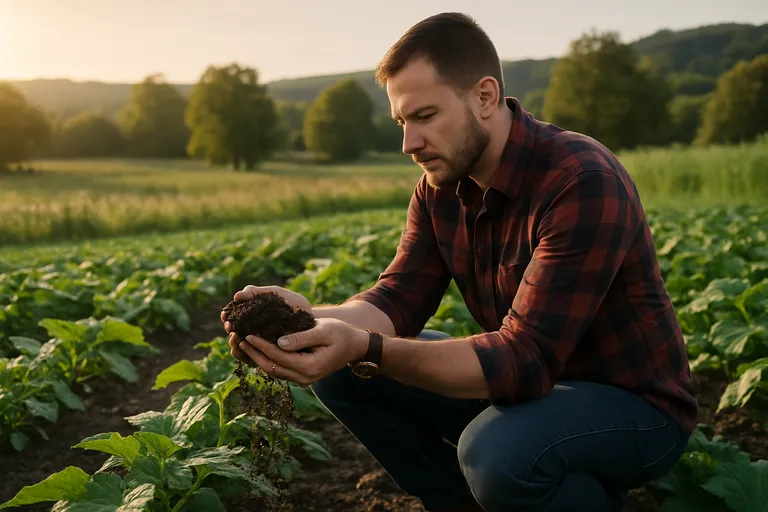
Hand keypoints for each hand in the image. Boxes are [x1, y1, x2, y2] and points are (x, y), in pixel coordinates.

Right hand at [221, 285, 311, 364]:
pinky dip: (248, 355)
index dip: (227, 318)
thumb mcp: (274, 294)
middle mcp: (252, 333)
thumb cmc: (292, 304)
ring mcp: (260, 346)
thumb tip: (237, 296)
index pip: (233, 320)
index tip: (225, 315)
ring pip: (241, 349)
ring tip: (236, 336)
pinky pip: (254, 360)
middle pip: (233, 335)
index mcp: (251, 318)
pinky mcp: (268, 357)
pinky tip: (248, 347)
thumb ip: (256, 293)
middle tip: (230, 327)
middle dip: (230, 331)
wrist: (312, 319)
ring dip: (235, 344)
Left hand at [235, 317, 368, 385]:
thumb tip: (278, 342)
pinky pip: (278, 369)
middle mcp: (304, 378)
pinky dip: (265, 358)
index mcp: (310, 367)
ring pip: (272, 370)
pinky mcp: (299, 375)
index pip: (279, 357)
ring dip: (256, 357)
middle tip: (237, 338)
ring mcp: (301, 379)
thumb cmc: (341, 334)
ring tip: (242, 342)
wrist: (354, 346)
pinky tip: (255, 347)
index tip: (248, 334)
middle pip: (271, 367)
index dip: (262, 345)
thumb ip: (302, 337)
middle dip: (253, 353)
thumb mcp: (323, 330)